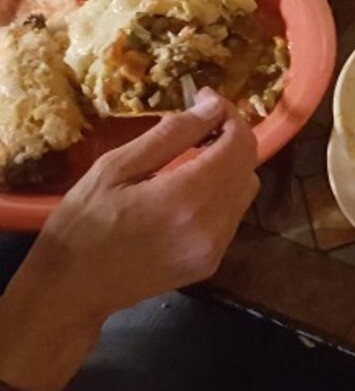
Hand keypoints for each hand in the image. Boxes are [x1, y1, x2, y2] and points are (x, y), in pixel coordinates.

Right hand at [28, 89, 259, 325]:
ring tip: (195, 154)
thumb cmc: (83, 223)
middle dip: (231, 138)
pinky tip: (191, 188)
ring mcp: (215, 249)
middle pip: (248, 166)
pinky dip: (221, 193)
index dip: (230, 116)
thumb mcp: (115, 167)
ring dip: (229, 166)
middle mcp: (212, 225)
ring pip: (245, 190)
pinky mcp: (211, 263)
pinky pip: (233, 215)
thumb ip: (171, 134)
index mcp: (187, 198)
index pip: (238, 145)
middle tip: (200, 123)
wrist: (71, 290)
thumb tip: (212, 106)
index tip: (206, 100)